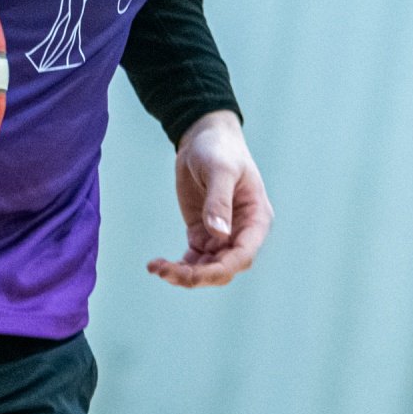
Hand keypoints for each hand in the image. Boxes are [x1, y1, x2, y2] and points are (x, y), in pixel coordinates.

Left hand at [148, 110, 271, 287]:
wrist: (203, 138)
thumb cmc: (219, 149)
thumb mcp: (220, 170)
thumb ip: (219, 200)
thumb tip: (219, 233)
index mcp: (256, 220)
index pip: (243, 255)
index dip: (221, 268)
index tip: (194, 273)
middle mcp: (241, 233)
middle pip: (223, 268)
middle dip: (197, 275)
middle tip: (166, 271)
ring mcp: (221, 236)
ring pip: (206, 268)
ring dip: (183, 273)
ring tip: (156, 268)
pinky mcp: (202, 233)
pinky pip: (193, 259)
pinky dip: (177, 266)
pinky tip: (157, 265)